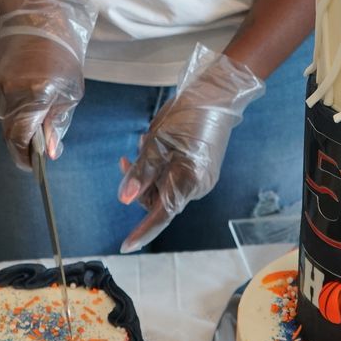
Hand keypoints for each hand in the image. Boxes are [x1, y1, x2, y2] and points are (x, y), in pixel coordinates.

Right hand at [0, 0, 98, 168]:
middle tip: (38, 142)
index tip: (32, 166)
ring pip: (4, 116)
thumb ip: (57, 123)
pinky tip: (23, 86)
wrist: (37, 16)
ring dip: (18, 118)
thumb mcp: (70, 90)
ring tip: (35, 101)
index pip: (21, 139)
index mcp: (36, 94)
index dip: (25, 157)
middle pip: (10, 131)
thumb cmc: (62, 52)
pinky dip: (11, 101)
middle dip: (23, 140)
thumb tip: (49, 152)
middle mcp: (10, 91)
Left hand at [117, 45, 263, 253]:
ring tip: (145, 141)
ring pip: (164, 185)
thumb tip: (125, 199)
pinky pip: (174, 175)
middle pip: (159, 199)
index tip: (125, 246)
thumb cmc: (187, 116)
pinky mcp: (201, 168)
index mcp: (188, 181)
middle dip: (140, 183)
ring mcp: (201, 177)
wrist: (216, 95)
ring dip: (149, 170)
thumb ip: (141, 173)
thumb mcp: (157, 142)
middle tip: (126, 158)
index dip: (142, 231)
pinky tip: (157, 143)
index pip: (160, 215)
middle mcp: (197, 185)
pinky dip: (161, 165)